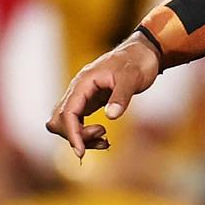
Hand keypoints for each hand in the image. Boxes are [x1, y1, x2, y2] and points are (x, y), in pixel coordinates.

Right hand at [46, 33, 160, 158]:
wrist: (144, 52)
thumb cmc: (138, 61)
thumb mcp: (132, 77)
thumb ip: (121, 96)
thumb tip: (110, 116)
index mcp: (83, 82)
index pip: (67, 113)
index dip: (72, 133)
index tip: (81, 151)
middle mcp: (78, 90)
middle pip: (60, 120)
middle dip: (77, 134)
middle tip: (104, 135)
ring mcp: (82, 96)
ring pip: (67, 123)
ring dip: (81, 136)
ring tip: (106, 141)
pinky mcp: (90, 102)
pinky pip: (79, 122)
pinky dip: (87, 133)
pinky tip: (104, 138)